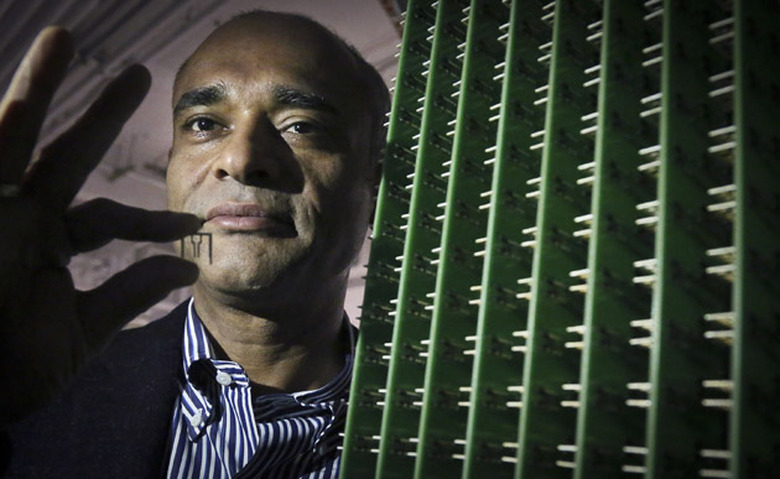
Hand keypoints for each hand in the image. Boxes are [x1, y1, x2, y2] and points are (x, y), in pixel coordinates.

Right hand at [0, 27, 199, 425]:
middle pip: (67, 154)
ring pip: (15, 135)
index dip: (150, 219)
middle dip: (102, 115)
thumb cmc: (14, 368)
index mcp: (51, 243)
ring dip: (37, 87)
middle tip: (140, 74)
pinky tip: (18, 85)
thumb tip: (186, 270)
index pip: (109, 217)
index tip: (193, 224)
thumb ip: (129, 294)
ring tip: (62, 38)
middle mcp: (22, 217)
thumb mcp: (82, 328)